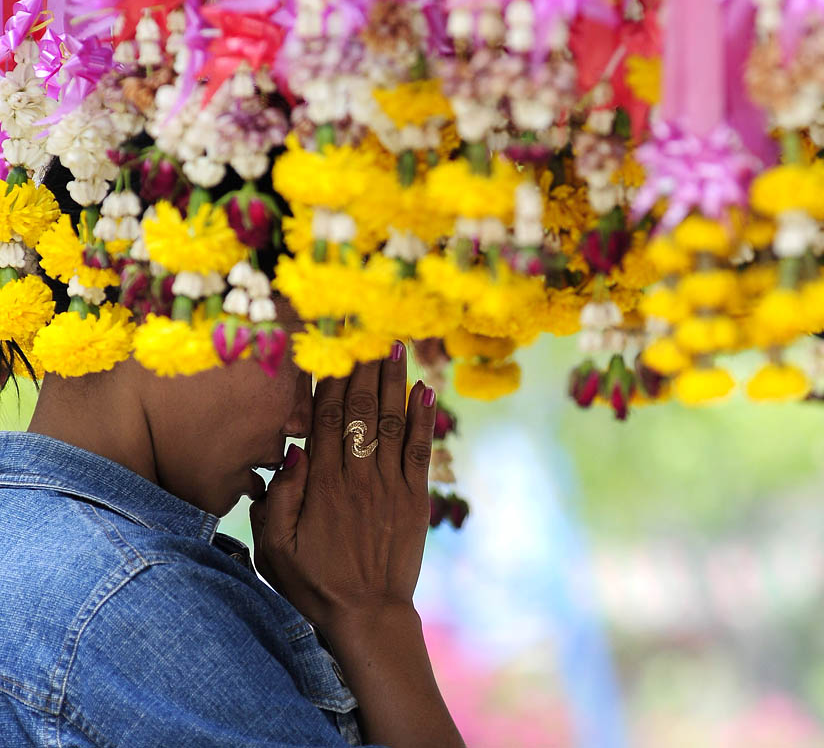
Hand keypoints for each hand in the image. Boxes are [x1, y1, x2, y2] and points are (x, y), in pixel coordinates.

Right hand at [249, 343, 435, 628]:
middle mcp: (358, 477)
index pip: (325, 419)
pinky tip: (426, 389)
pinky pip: (421, 451)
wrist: (366, 618)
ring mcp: (390, 486)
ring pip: (393, 422)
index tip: (331, 346)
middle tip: (367, 329)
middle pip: (362, 410)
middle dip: (364, 366)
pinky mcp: (415, 498)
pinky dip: (424, 418)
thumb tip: (293, 449)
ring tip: (396, 344)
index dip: (329, 379)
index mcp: (322, 485)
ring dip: (395, 380)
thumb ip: (279, 498)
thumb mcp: (274, 549)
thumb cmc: (313, 583)